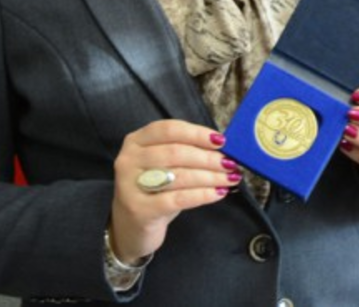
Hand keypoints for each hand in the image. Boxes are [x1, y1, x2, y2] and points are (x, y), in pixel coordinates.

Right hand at [109, 120, 240, 262]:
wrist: (129, 228)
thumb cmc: (153, 192)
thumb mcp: (163, 166)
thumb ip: (184, 153)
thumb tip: (221, 148)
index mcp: (136, 141)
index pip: (169, 129)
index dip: (197, 133)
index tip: (221, 141)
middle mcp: (128, 159)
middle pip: (176, 152)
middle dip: (208, 158)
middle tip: (230, 164)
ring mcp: (130, 185)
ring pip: (179, 175)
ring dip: (210, 176)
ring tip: (229, 178)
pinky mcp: (140, 210)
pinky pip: (178, 198)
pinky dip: (202, 195)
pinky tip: (218, 194)